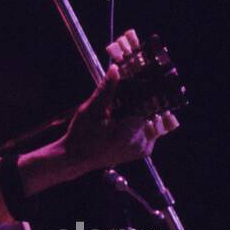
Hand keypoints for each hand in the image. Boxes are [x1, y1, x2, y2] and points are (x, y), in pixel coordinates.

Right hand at [62, 63, 178, 174]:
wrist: (76, 158)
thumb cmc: (81, 136)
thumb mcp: (91, 110)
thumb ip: (106, 90)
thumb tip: (115, 70)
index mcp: (131, 132)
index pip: (150, 105)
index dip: (144, 92)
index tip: (138, 83)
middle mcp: (141, 142)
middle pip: (153, 113)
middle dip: (143, 102)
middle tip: (125, 99)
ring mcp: (144, 148)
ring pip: (153, 121)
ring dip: (143, 112)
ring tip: (122, 110)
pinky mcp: (143, 151)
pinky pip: (150, 131)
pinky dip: (141, 123)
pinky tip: (125, 120)